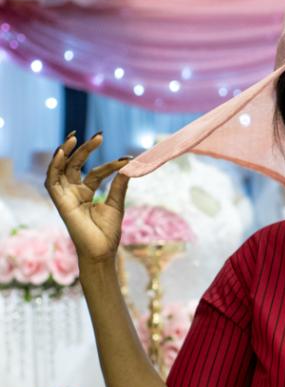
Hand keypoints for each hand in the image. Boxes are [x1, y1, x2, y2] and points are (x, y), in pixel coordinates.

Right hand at [44, 132, 130, 264]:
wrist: (103, 251)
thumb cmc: (108, 233)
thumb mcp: (116, 204)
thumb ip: (119, 185)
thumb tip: (129, 166)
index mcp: (86, 193)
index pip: (96, 172)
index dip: (110, 164)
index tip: (127, 159)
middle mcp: (74, 193)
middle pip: (75, 165)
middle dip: (84, 149)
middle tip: (99, 135)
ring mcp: (66, 197)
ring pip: (61, 169)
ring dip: (66, 152)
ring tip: (75, 137)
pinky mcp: (60, 203)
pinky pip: (52, 182)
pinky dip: (54, 167)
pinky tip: (62, 153)